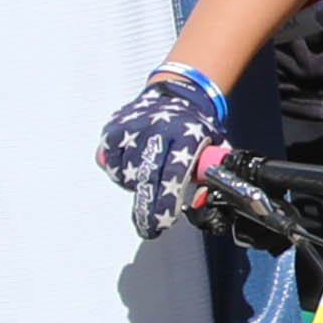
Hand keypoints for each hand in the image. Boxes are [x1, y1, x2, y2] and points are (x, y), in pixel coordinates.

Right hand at [96, 64, 228, 234]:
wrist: (176, 96)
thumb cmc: (194, 128)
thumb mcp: (213, 147)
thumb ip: (209, 173)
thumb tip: (199, 202)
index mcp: (186, 134)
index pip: (173, 173)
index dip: (166, 201)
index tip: (164, 220)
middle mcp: (158, 130)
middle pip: (146, 176)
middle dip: (147, 206)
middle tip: (149, 226)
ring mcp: (133, 129)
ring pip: (125, 172)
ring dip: (135, 186)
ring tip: (148, 182)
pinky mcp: (113, 130)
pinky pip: (109, 162)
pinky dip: (118, 172)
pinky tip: (132, 169)